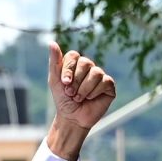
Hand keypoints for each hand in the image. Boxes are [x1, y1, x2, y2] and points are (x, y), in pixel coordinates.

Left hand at [44, 42, 116, 159]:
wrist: (72, 118)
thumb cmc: (63, 99)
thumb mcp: (54, 81)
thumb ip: (54, 62)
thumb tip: (52, 42)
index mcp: (75, 63)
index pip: (74, 56)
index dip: (68, 69)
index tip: (64, 83)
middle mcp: (89, 67)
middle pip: (86, 63)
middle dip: (76, 81)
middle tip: (71, 93)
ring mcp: (100, 75)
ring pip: (96, 73)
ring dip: (84, 89)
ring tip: (79, 98)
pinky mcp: (109, 85)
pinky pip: (105, 82)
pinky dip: (94, 92)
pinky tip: (90, 99)